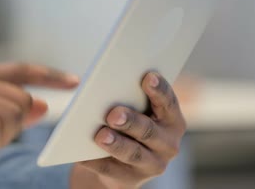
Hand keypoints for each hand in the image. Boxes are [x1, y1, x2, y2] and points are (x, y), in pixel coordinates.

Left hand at [72, 72, 186, 188]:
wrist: (121, 161)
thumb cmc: (129, 123)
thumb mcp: (137, 110)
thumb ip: (131, 98)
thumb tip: (108, 85)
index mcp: (172, 120)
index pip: (169, 103)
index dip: (160, 89)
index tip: (148, 77)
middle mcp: (168, 144)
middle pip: (148, 130)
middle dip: (131, 121)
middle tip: (113, 113)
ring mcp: (152, 164)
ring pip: (133, 153)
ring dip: (116, 144)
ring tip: (101, 135)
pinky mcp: (131, 180)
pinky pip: (111, 170)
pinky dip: (95, 162)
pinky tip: (82, 154)